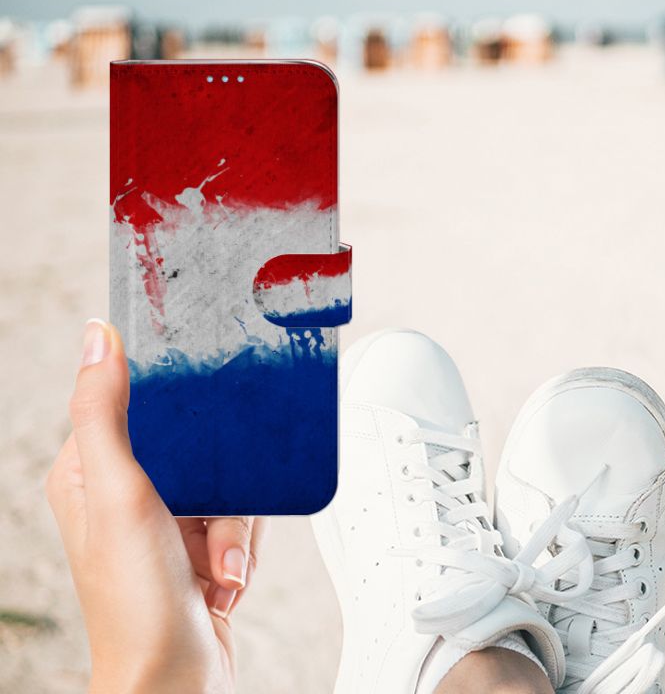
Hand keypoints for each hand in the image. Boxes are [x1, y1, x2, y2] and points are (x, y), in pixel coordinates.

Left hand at [47, 319, 266, 692]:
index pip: (135, 404)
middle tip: (214, 521)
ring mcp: (165, 521)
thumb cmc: (136, 603)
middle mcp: (126, 493)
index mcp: (89, 472)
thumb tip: (97, 338)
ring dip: (235, 527)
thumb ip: (104, 414)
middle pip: (198, 445)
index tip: (203, 413)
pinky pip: (242, 517)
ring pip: (228, 481)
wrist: (177, 679)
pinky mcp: (198, 545)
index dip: (175, 408)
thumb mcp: (119, 494)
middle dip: (222, 489)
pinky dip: (242, 547)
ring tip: (219, 563)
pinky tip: (225, 576)